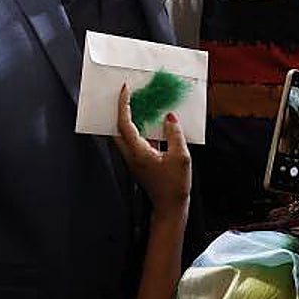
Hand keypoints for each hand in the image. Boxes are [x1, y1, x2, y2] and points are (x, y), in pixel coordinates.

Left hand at [113, 85, 190, 219]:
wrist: (170, 207)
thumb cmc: (175, 186)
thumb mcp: (181, 157)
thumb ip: (174, 134)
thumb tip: (169, 118)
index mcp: (138, 152)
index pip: (124, 123)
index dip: (124, 105)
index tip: (126, 90)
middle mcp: (131, 155)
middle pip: (118, 128)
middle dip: (121, 109)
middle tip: (129, 95)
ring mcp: (133, 159)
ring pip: (124, 134)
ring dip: (129, 118)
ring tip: (140, 104)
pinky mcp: (139, 162)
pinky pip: (134, 140)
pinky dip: (138, 128)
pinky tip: (151, 122)